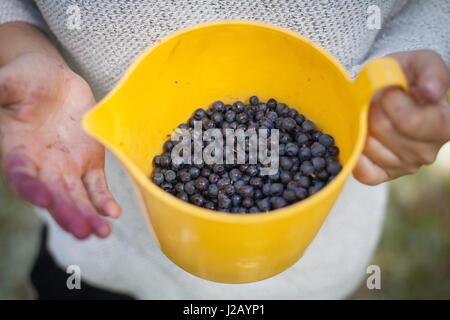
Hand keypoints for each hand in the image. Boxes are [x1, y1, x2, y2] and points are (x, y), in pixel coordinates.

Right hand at [0, 52, 120, 238]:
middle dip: (67, 213)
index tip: (43, 199)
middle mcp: (42, 167)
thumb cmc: (25, 80)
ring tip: (101, 233)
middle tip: (81, 232)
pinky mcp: (89, 163)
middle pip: (54, 195)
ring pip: (77, 197)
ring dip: (88, 215)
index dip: (30, 189)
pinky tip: (113, 213)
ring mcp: (67, 168)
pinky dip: (104, 200)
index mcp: (18, 152)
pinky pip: (97, 186)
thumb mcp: (7, 84)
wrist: (54, 81)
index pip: (22, 176)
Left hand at [354, 50, 449, 184]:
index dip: (390, 100)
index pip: (409, 121)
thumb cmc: (408, 77)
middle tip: (376, 100)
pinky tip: (359, 137)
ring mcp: (405, 165)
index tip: (389, 89)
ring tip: (371, 115)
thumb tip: (431, 92)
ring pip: (369, 148)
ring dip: (362, 126)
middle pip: (383, 131)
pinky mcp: (384, 174)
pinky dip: (356, 155)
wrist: (390, 89)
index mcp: (443, 126)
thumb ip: (431, 72)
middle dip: (372, 109)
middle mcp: (427, 152)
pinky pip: (364, 172)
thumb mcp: (422, 63)